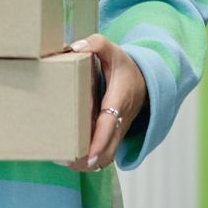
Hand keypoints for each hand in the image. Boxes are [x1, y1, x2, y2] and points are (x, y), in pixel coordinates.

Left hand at [69, 34, 144, 171]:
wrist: (144, 81)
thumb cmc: (124, 67)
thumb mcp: (113, 50)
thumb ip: (96, 44)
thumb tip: (74, 48)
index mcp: (119, 100)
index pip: (110, 125)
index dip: (99, 142)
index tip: (86, 155)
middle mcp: (120, 120)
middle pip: (107, 151)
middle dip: (87, 161)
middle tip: (63, 160)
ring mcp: (118, 131)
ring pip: (106, 157)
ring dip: (87, 163)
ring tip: (63, 161)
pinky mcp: (114, 136)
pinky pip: (104, 153)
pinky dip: (89, 159)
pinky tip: (69, 156)